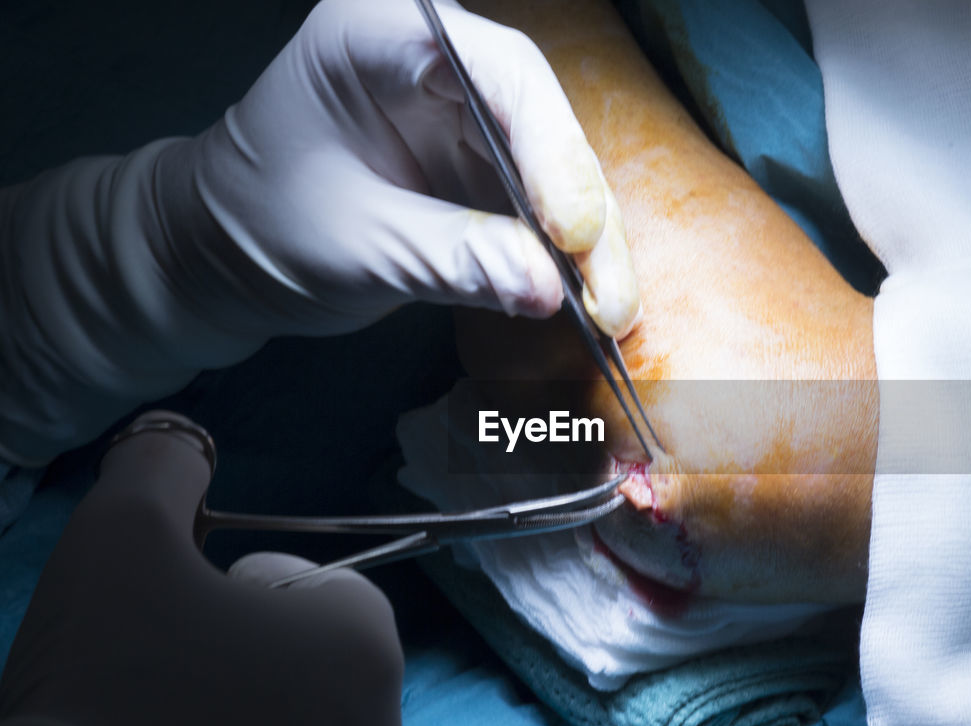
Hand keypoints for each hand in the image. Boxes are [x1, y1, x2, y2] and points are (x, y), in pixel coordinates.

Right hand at [0, 412, 408, 725]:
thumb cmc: (102, 677)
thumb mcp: (121, 533)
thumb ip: (166, 465)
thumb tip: (180, 441)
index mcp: (366, 653)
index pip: (331, 592)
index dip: (253, 591)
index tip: (188, 616)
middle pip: (325, 670)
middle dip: (256, 657)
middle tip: (168, 674)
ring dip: (252, 725)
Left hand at [169, 0, 638, 332]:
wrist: (225, 253)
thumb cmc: (260, 227)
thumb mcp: (353, 247)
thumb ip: (448, 259)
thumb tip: (545, 288)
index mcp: (379, 36)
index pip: (495, 73)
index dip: (548, 149)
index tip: (571, 232)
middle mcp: (435, 61)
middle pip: (540, 122)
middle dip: (582, 210)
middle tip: (608, 293)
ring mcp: (464, 113)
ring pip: (554, 167)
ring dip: (588, 244)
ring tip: (611, 311)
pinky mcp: (480, 165)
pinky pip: (540, 204)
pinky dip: (565, 256)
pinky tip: (590, 301)